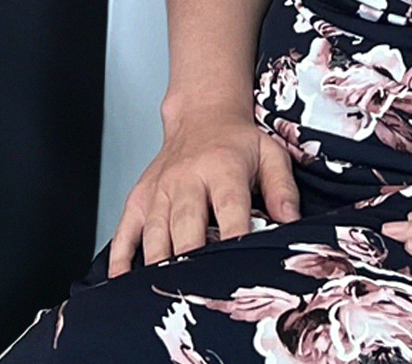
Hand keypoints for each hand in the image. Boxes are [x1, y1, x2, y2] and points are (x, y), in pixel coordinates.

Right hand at [107, 103, 300, 275]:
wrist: (201, 115)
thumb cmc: (237, 143)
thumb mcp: (270, 155)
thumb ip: (282, 190)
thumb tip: (290, 224)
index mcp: (222, 169)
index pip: (229, 206)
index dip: (234, 236)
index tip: (237, 264)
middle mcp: (186, 180)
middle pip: (186, 225)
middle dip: (192, 261)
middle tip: (198, 293)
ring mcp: (159, 191)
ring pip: (154, 233)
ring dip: (159, 265)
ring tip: (166, 296)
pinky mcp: (139, 198)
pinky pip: (125, 230)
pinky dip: (121, 257)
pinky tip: (122, 281)